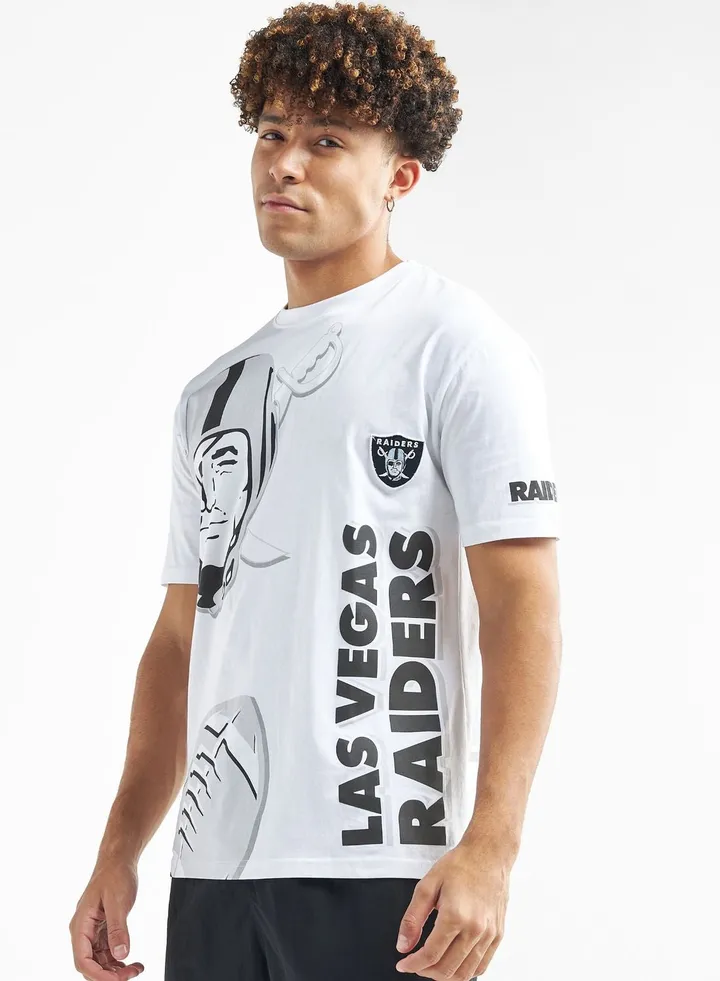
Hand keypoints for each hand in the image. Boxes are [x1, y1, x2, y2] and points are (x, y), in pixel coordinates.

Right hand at [69, 857, 144, 979]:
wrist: (118, 861)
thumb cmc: (114, 875)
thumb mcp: (118, 902)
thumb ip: (118, 929)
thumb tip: (121, 954)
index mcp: (81, 925)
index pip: (83, 960)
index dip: (98, 975)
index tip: (117, 979)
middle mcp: (83, 930)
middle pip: (90, 964)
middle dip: (108, 974)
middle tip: (129, 975)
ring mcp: (92, 931)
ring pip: (99, 960)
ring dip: (115, 969)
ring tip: (134, 969)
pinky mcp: (102, 929)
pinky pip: (106, 951)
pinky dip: (117, 959)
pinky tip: (130, 961)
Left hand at [394, 839, 509, 978]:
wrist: (488, 854)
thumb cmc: (460, 865)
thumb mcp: (427, 885)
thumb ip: (413, 918)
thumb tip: (403, 945)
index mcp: (455, 915)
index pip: (431, 955)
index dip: (413, 964)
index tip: (404, 964)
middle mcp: (475, 928)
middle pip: (448, 968)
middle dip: (427, 972)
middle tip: (416, 964)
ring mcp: (489, 934)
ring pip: (466, 973)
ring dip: (445, 975)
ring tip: (433, 966)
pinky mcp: (497, 935)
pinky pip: (482, 965)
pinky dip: (466, 972)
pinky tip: (454, 963)